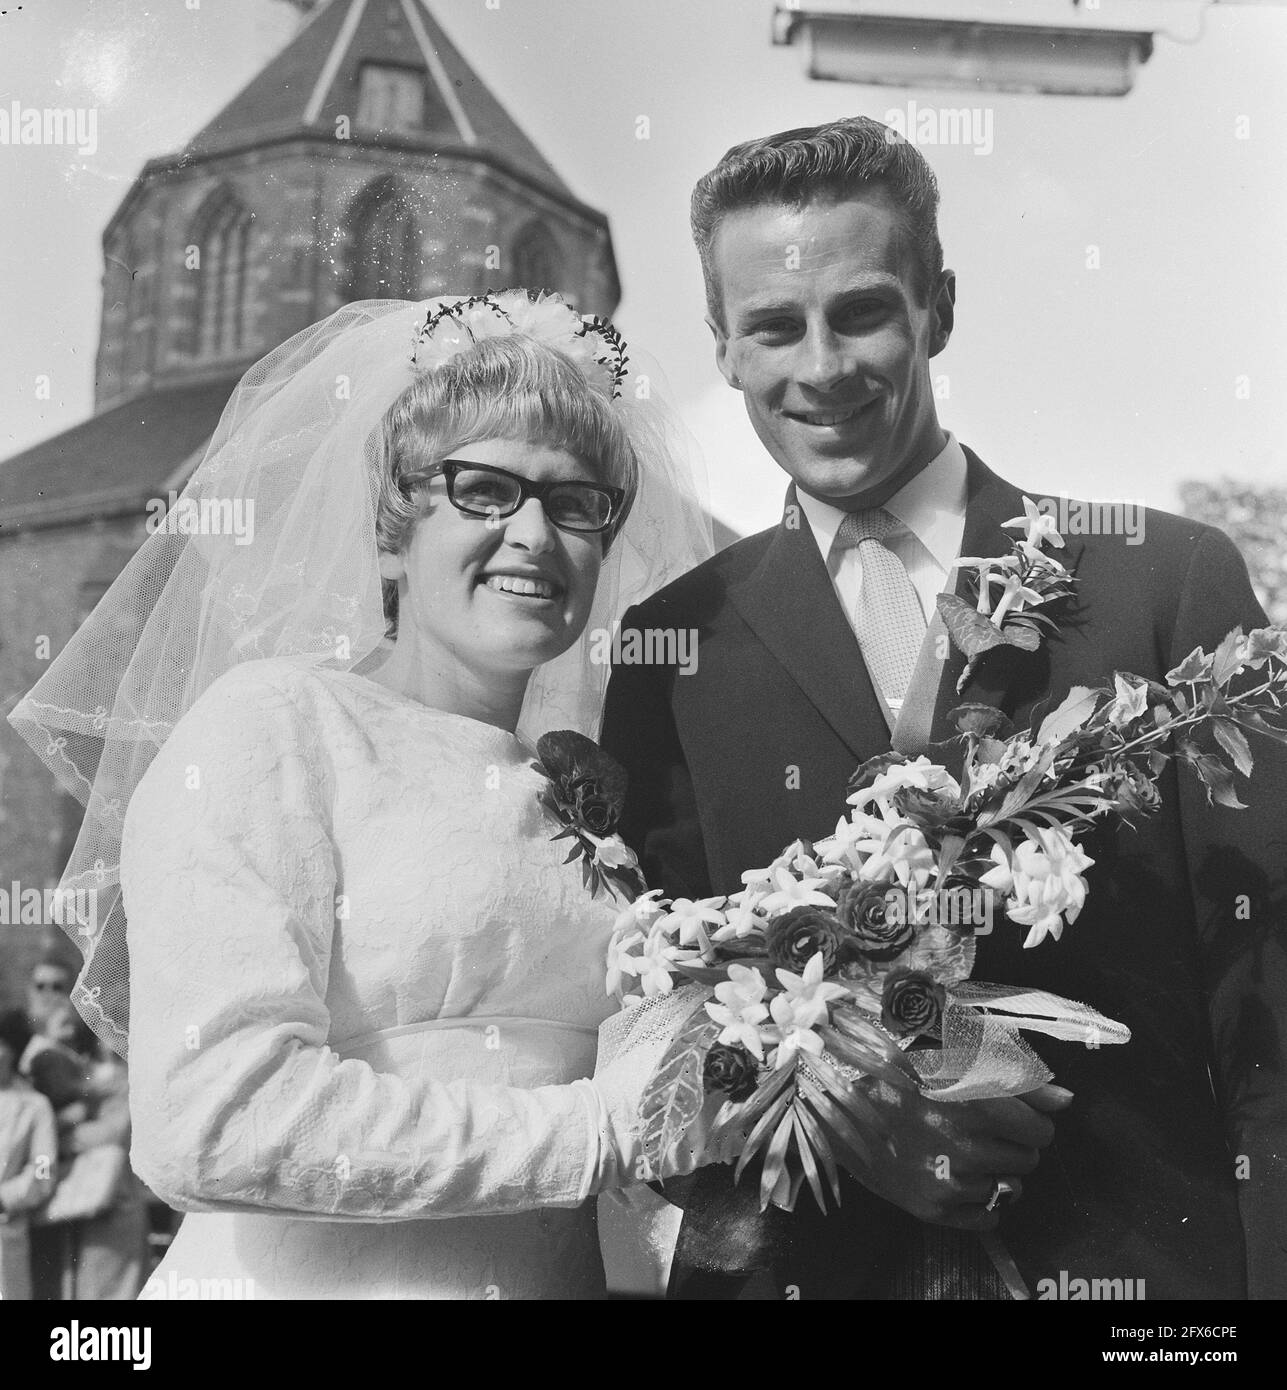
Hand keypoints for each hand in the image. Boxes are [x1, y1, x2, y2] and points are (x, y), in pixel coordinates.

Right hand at [846, 1079, 1072, 1230]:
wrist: (840, 1105)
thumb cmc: (900, 1072)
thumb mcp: (956, 1057)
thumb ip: (1018, 1077)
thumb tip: (1067, 1100)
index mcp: (976, 1101)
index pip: (1041, 1130)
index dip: (1029, 1120)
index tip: (1009, 1112)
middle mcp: (967, 1145)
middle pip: (1028, 1159)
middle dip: (1012, 1143)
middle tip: (979, 1127)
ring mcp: (949, 1181)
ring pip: (1010, 1187)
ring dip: (997, 1169)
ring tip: (964, 1149)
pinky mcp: (933, 1208)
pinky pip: (989, 1216)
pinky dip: (982, 1200)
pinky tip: (959, 1176)